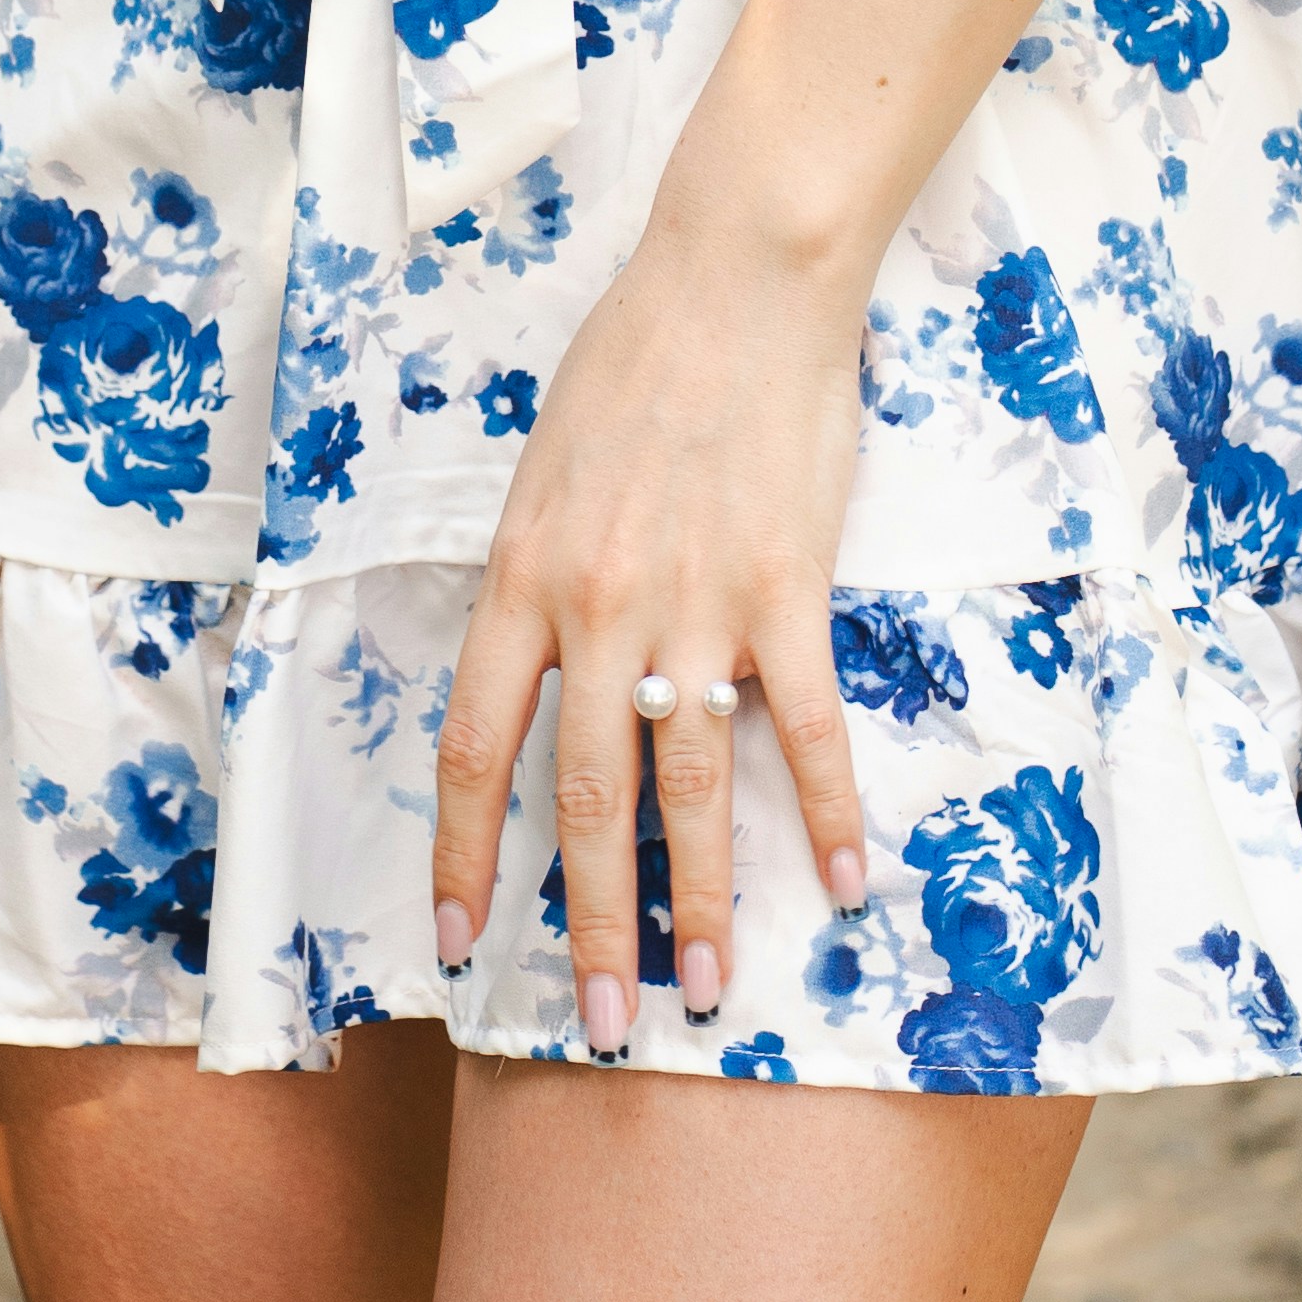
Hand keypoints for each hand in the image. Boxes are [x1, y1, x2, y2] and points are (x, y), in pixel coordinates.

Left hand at [427, 217, 871, 1056]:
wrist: (736, 279)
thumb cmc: (637, 359)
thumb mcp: (546, 467)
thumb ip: (540, 574)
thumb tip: (539, 663)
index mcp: (523, 578)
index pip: (477, 748)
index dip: (466, 854)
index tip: (463, 940)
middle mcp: (597, 608)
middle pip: (584, 799)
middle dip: (588, 924)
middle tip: (600, 1023)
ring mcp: (693, 605)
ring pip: (687, 786)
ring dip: (697, 901)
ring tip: (704, 991)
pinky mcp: (784, 591)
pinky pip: (801, 726)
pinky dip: (822, 812)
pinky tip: (838, 883)